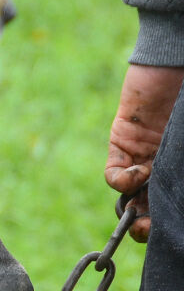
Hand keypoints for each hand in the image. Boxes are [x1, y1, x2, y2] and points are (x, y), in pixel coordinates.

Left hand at [105, 64, 183, 241]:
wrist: (180, 58)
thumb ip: (182, 168)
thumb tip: (178, 197)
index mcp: (181, 166)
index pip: (172, 203)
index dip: (170, 222)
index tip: (170, 232)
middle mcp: (164, 165)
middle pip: (150, 206)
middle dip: (146, 225)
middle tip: (146, 230)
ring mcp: (142, 156)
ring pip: (130, 196)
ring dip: (132, 209)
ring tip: (138, 215)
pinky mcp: (122, 142)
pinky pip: (114, 173)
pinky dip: (120, 181)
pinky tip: (133, 175)